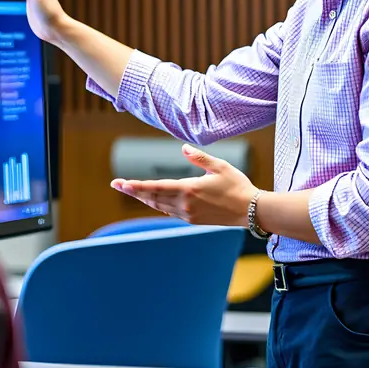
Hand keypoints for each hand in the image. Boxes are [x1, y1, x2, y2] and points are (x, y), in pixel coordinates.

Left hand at [111, 144, 257, 226]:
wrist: (251, 210)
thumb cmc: (237, 185)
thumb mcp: (220, 166)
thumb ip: (199, 157)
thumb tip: (183, 148)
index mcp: (189, 189)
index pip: (156, 187)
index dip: (136, 185)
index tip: (121, 183)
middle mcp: (185, 204)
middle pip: (153, 197)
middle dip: (134, 191)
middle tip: (117, 185)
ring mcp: (189, 214)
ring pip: (159, 205)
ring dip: (144, 198)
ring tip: (131, 191)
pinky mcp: (193, 219)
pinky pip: (170, 211)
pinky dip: (159, 204)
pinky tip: (153, 200)